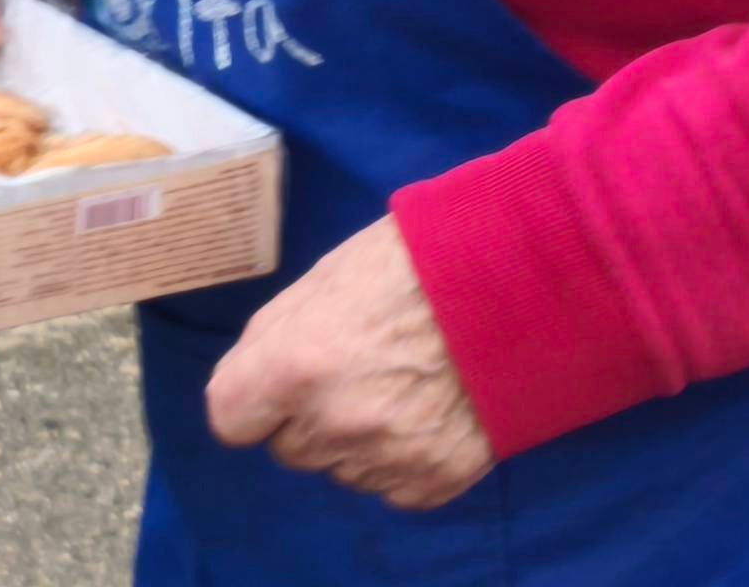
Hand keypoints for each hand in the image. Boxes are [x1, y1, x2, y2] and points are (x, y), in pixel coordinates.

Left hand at [206, 217, 495, 511]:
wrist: (517, 276)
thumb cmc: (415, 262)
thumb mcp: (324, 282)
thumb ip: (272, 342)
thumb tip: (243, 389)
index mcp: (295, 363)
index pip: (231, 419)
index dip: (252, 401)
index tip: (273, 388)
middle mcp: (335, 421)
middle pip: (290, 448)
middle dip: (310, 416)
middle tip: (357, 368)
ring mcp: (388, 456)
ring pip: (341, 470)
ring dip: (357, 439)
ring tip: (402, 382)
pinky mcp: (437, 478)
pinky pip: (393, 487)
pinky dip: (404, 458)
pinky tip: (430, 409)